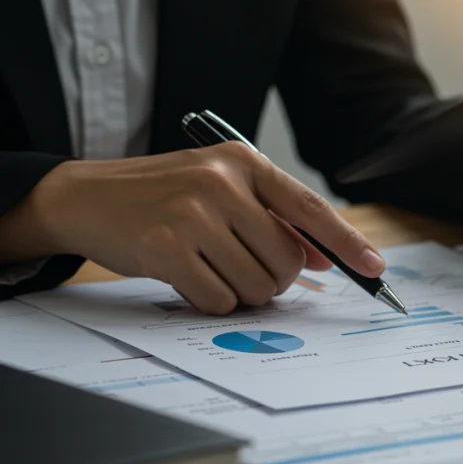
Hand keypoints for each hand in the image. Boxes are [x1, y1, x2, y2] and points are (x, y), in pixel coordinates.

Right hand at [15, 143, 385, 313]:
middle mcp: (222, 183)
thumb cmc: (163, 196)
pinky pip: (220, 300)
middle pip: (288, 261)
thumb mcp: (221, 189)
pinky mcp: (167, 248)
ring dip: (241, 292)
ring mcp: (194, 215)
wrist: (85, 197)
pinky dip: (211, 300)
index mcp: (244, 162)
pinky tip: (187, 277)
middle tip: (242, 267)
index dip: (347, 242)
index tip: (375, 269)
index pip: (310, 208)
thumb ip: (273, 218)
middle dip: (275, 279)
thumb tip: (324, 258)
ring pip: (257, 285)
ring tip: (210, 267)